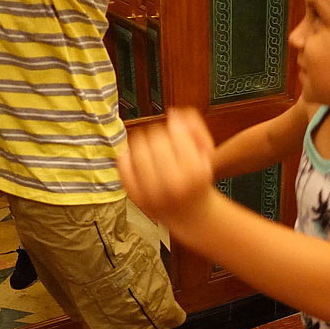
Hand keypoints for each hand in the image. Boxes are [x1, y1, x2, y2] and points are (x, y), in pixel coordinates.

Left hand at [117, 108, 217, 228]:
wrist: (190, 214)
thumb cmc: (198, 180)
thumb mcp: (207, 155)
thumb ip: (196, 129)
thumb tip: (174, 114)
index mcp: (194, 173)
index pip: (177, 132)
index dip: (177, 127)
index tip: (178, 130)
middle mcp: (172, 184)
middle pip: (157, 136)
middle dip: (162, 134)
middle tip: (166, 141)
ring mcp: (151, 192)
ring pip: (138, 146)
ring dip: (145, 141)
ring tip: (154, 149)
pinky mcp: (134, 195)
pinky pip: (123, 163)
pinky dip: (128, 154)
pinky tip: (138, 157)